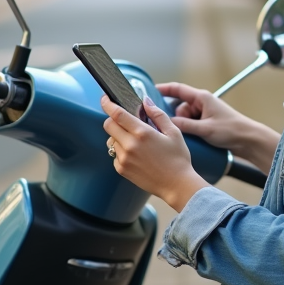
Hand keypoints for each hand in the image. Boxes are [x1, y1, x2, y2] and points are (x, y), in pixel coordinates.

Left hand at [102, 94, 207, 211]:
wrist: (176, 185)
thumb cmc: (178, 158)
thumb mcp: (173, 132)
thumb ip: (158, 114)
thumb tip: (145, 101)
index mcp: (142, 133)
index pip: (117, 114)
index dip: (108, 104)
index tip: (105, 98)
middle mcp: (130, 145)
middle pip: (108, 125)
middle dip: (113, 120)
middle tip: (124, 121)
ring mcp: (124, 159)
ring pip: (111, 140)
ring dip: (118, 136)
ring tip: (134, 141)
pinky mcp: (121, 169)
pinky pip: (114, 154)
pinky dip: (121, 151)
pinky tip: (135, 154)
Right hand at [157, 82, 281, 173]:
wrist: (249, 141)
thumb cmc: (231, 130)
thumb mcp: (205, 128)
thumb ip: (184, 125)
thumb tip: (166, 123)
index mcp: (202, 98)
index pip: (177, 89)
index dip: (162, 89)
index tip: (148, 93)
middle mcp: (202, 103)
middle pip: (179, 107)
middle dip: (174, 117)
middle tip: (169, 127)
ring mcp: (204, 114)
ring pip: (184, 118)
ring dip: (182, 126)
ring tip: (186, 136)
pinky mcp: (207, 124)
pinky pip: (191, 124)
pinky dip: (188, 130)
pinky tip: (189, 139)